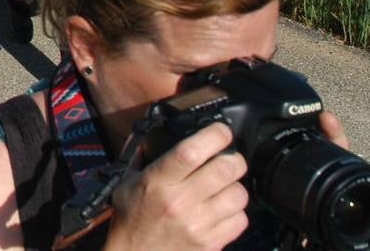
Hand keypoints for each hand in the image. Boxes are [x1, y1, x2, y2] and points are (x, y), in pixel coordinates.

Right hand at [106, 122, 248, 250]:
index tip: (221, 131)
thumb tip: (160, 134)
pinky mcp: (211, 243)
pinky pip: (240, 221)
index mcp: (157, 182)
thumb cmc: (131, 219)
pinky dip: (236, 213)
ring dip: (235, 187)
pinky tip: (222, 211)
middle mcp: (180, 202)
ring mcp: (198, 225)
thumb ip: (144, 158)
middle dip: (234, 159)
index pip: (191, 152)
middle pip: (225, 169)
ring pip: (238, 195)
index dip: (214, 135)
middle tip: (229, 158)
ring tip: (224, 187)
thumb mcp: (128, 183)